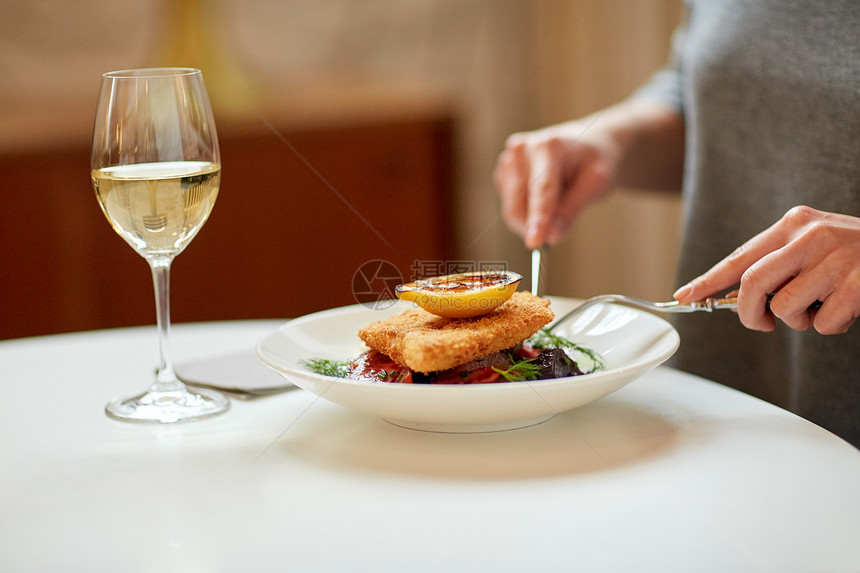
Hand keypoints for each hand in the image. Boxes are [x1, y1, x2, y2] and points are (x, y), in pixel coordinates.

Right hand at [493, 99, 684, 249]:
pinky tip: (544, 197)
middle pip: (518, 204)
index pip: (541, 190)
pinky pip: (510, 206)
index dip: (538, 219)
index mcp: (548, 147)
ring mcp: (508, 160)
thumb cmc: (594, 162)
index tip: (535, 243)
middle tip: (560, 232)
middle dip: (536, 227)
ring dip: (532, 220)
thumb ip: (573, 209)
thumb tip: (552, 236)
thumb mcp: (597, 183)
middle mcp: (522, 150)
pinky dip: (527, 212)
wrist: (586, 145)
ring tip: (559, 202)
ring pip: (511, 209)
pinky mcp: (502, 172)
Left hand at [673, 206, 859, 333]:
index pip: (740, 257)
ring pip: (785, 308)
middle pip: (752, 284)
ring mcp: (837, 259)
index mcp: (794, 223)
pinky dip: (830, 326)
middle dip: (747, 313)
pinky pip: (823, 323)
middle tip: (760, 323)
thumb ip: (777, 264)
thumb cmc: (853, 255)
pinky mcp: (859, 284)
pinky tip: (846, 310)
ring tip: (818, 308)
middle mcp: (811, 236)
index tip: (683, 297)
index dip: (708, 280)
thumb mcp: (812, 245)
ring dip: (796, 322)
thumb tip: (731, 297)